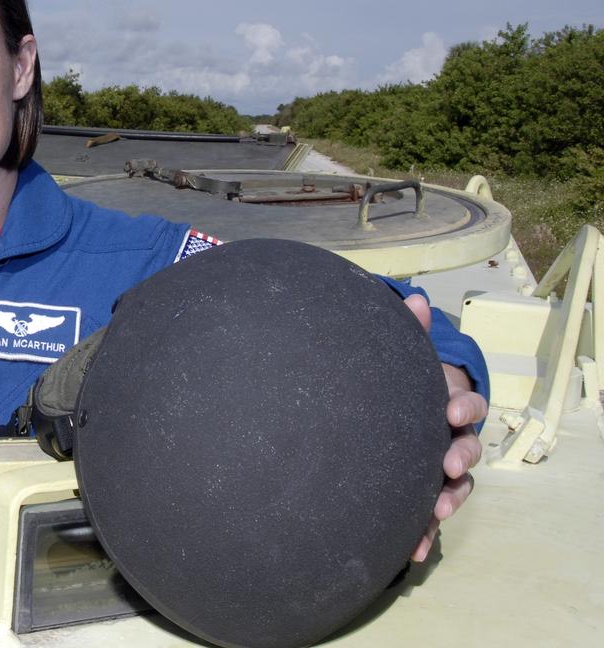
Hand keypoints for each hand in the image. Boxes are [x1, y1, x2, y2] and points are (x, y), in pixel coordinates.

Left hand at [402, 294, 487, 561]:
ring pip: (456, 487)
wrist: (384, 413)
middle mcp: (452, 439)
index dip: (463, 407)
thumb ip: (409, 333)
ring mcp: (440, 470)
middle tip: (446, 463)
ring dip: (449, 498)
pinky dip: (422, 533)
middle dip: (460, 457)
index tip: (450, 410)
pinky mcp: (423, 496)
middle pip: (467, 449)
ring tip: (437, 511)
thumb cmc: (399, 386)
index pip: (468, 405)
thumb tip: (414, 299)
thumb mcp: (404, 361)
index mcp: (449, 405)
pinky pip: (427, 517)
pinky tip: (411, 551)